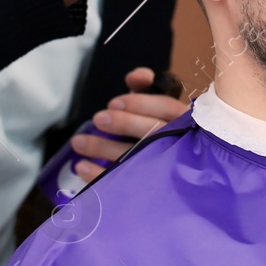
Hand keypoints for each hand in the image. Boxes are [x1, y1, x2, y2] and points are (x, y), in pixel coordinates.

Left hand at [68, 67, 189, 182]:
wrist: (185, 182)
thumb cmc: (167, 135)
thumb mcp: (160, 111)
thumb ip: (148, 91)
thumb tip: (136, 76)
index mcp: (186, 121)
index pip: (167, 107)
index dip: (140, 103)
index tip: (113, 103)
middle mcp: (181, 144)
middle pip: (155, 131)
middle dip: (123, 123)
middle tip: (98, 119)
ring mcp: (168, 169)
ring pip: (138, 157)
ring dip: (104, 148)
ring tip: (79, 142)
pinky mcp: (152, 189)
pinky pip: (125, 183)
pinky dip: (100, 175)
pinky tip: (82, 167)